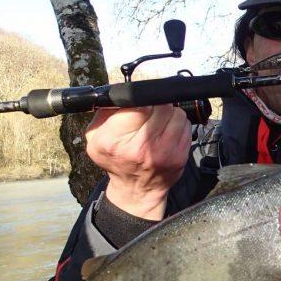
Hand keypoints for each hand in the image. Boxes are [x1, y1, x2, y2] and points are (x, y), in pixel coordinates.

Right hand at [85, 105, 191, 219]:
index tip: (141, 102)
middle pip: (161, 106)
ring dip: (169, 113)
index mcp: (114, 140)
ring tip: (159, 122)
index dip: (142, 98)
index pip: (138, 104)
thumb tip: (122, 90)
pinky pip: (185, 126)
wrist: (136, 189)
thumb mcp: (95, 135)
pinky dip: (177, 124)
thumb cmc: (115, 158)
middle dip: (156, 104)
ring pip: (176, 113)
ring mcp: (163, 153)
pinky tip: (167, 132)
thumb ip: (105, 110)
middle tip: (150, 112)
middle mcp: (140, 148)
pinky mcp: (180, 157)